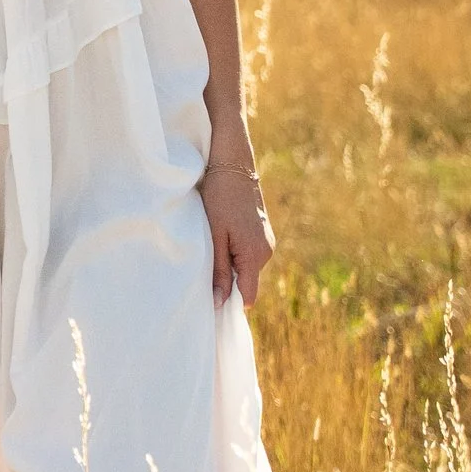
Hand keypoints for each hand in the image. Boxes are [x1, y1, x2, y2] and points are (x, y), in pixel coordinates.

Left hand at [201, 140, 273, 308]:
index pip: (248, 295)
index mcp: (255, 254)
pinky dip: (234, 253)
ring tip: (211, 248)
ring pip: (246, 267)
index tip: (211, 307)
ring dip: (230, 266)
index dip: (231, 304)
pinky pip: (248, 254)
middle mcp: (266, 251)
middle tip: (204, 272)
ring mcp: (266, 241)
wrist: (231, 164)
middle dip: (228, 282)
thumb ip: (220, 270)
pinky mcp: (262, 232)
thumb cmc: (219, 197)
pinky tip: (221, 239)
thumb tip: (220, 302)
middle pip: (246, 282)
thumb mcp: (215, 235)